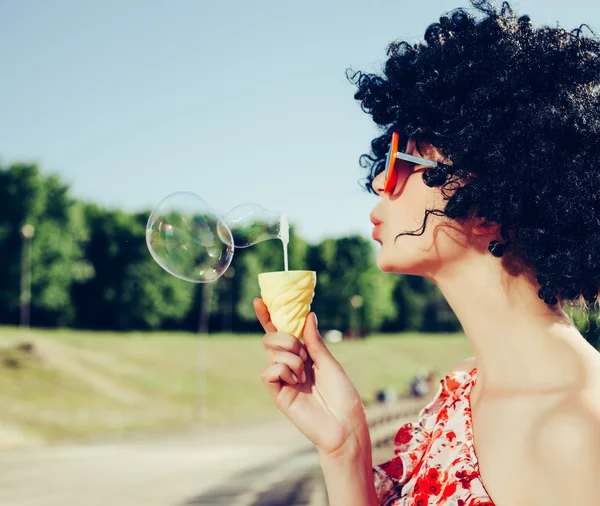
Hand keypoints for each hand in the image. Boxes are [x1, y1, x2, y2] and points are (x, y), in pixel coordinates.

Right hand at [254, 298, 369, 456]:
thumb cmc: (342, 395)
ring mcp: (282, 378)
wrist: (344, 424)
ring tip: (305, 377)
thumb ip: (314, 341)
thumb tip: (308, 315)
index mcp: (303, 354)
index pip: (281, 331)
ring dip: (292, 360)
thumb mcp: (329, 362)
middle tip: (304, 355)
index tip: (260, 300)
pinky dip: (284, 372)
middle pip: (271, 338)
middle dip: (287, 340)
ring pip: (272, 353)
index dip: (270, 316)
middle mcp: (289, 364)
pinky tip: (297, 385)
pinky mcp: (277, 393)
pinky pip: (268, 372)